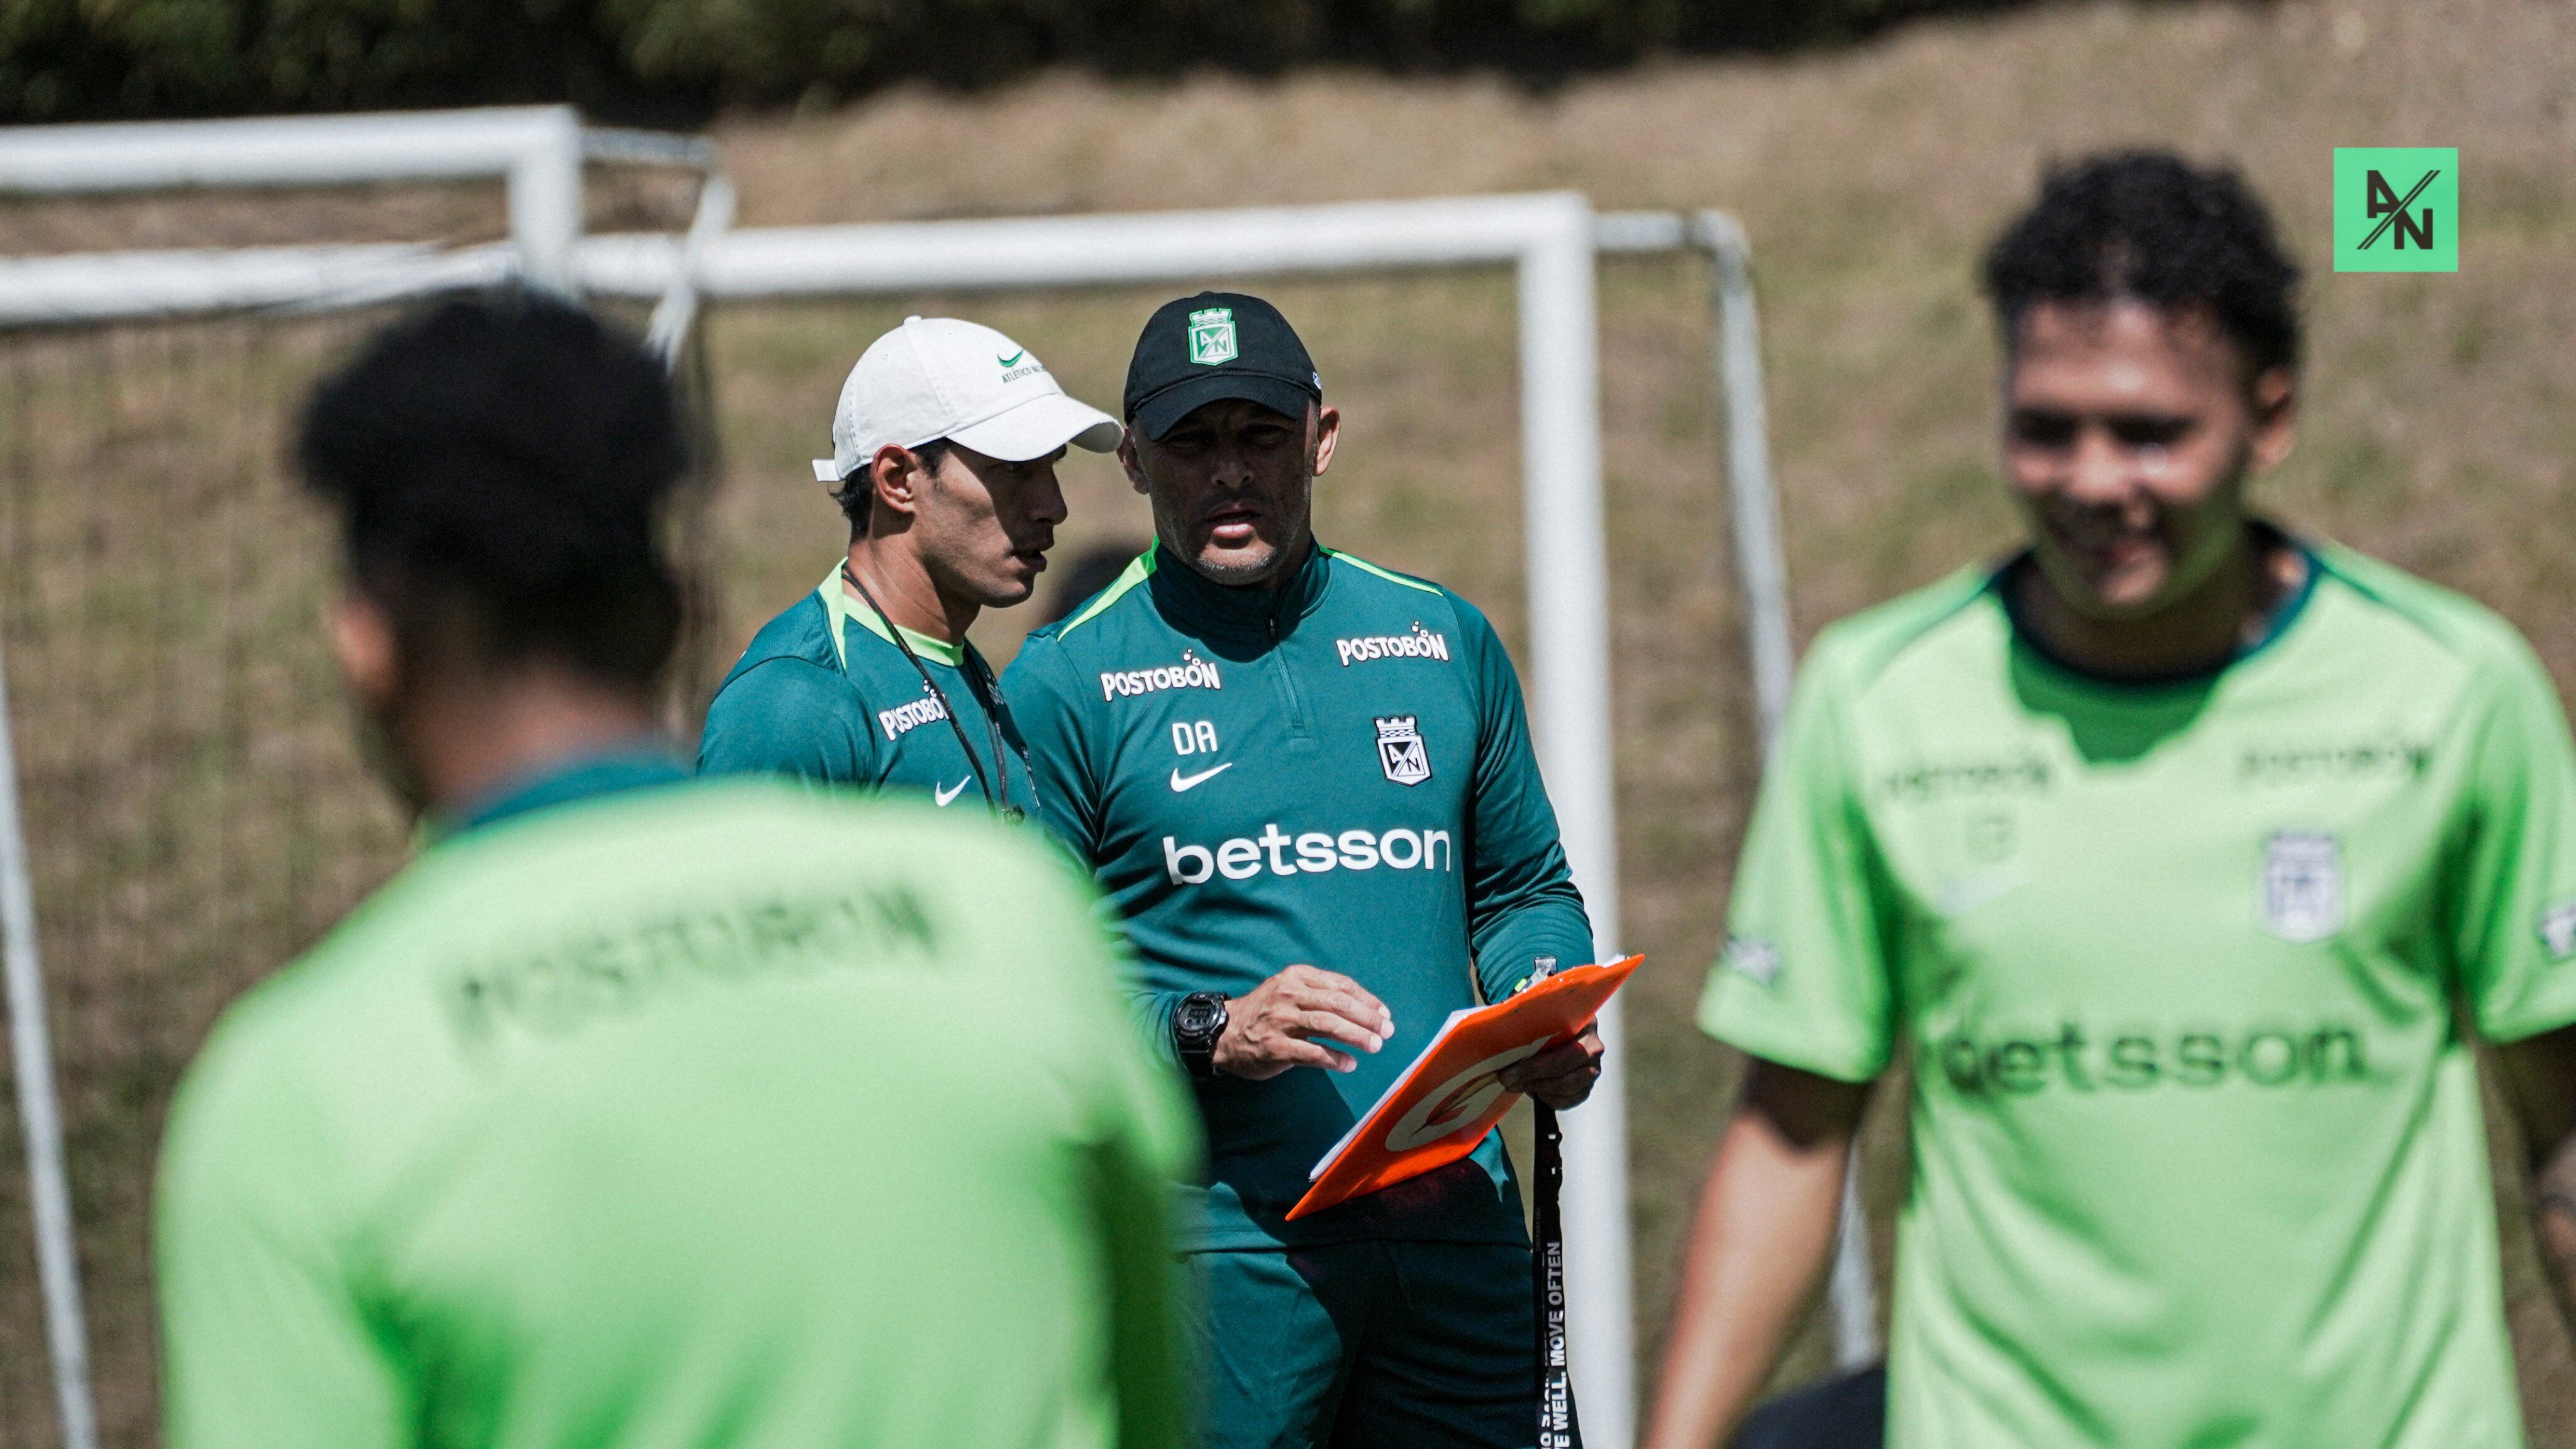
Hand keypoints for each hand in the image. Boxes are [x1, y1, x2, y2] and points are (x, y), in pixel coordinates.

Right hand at [1214, 965, 1393, 1079]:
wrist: (1223, 1033)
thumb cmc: (1263, 1012)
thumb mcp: (1286, 989)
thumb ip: (1317, 993)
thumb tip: (1361, 1007)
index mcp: (1296, 977)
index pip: (1340, 985)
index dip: (1366, 999)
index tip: (1384, 1013)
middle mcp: (1289, 995)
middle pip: (1338, 1003)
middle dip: (1367, 1017)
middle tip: (1387, 1031)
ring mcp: (1281, 1021)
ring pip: (1328, 1025)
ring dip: (1357, 1036)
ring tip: (1376, 1045)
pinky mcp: (1275, 1048)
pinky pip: (1313, 1053)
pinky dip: (1336, 1059)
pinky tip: (1350, 1064)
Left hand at [1497, 1023, 1602, 1108]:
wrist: (1561, 1031)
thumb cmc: (1547, 1024)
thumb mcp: (1539, 1017)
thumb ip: (1527, 1025)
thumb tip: (1500, 1036)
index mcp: (1585, 1025)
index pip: (1561, 1049)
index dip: (1533, 1064)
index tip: (1507, 1070)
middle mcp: (1594, 1048)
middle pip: (1563, 1070)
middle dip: (1531, 1077)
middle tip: (1507, 1080)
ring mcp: (1593, 1069)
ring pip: (1567, 1087)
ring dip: (1537, 1089)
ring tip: (1516, 1085)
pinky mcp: (1587, 1086)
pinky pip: (1570, 1100)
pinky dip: (1549, 1099)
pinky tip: (1534, 1091)